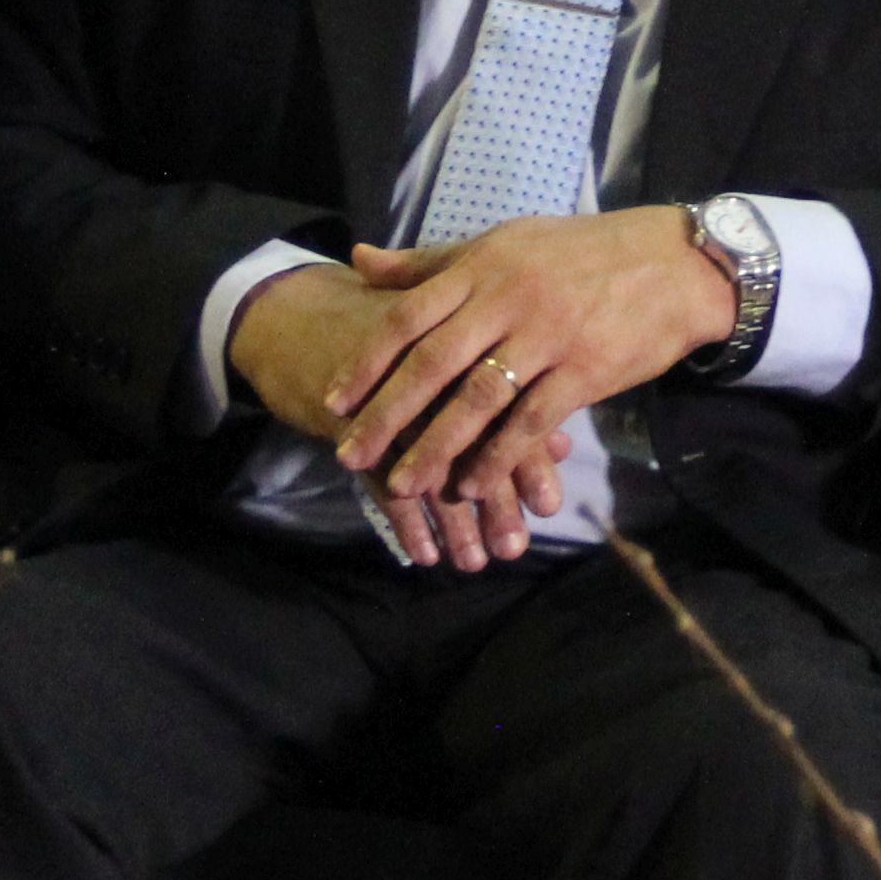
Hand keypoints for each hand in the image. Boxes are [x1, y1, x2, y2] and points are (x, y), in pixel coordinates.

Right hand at [225, 262, 546, 568]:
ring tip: (473, 562)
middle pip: (469, 439)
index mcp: (466, 340)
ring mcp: (387, 395)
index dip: (527, 457)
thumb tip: (566, 446)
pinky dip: (403, 520)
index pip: (505, 404)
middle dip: (494, 498)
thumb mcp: (461, 360)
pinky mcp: (349, 421)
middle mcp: (430, 369)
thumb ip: (515, 399)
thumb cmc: (408, 343)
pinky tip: (423, 554)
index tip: (549, 506)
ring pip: (425, 463)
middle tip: (513, 548)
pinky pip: (379, 477)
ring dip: (450, 519)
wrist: (314, 317)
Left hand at [318, 207, 738, 537]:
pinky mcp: (586, 369)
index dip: (367, 361)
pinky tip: (472, 485)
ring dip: (436, 447)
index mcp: (485, 265)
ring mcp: (549, 334)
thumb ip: (430, 262)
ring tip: (401, 484)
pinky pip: (532, 421)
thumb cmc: (579, 254)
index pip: (410, 315)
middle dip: (387, 414)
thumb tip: (359, 259)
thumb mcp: (503, 243)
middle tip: (349, 455)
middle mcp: (510, 297)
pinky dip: (499, 456)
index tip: (333, 400)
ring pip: (478, 399)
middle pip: (434, 362)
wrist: (672, 264)